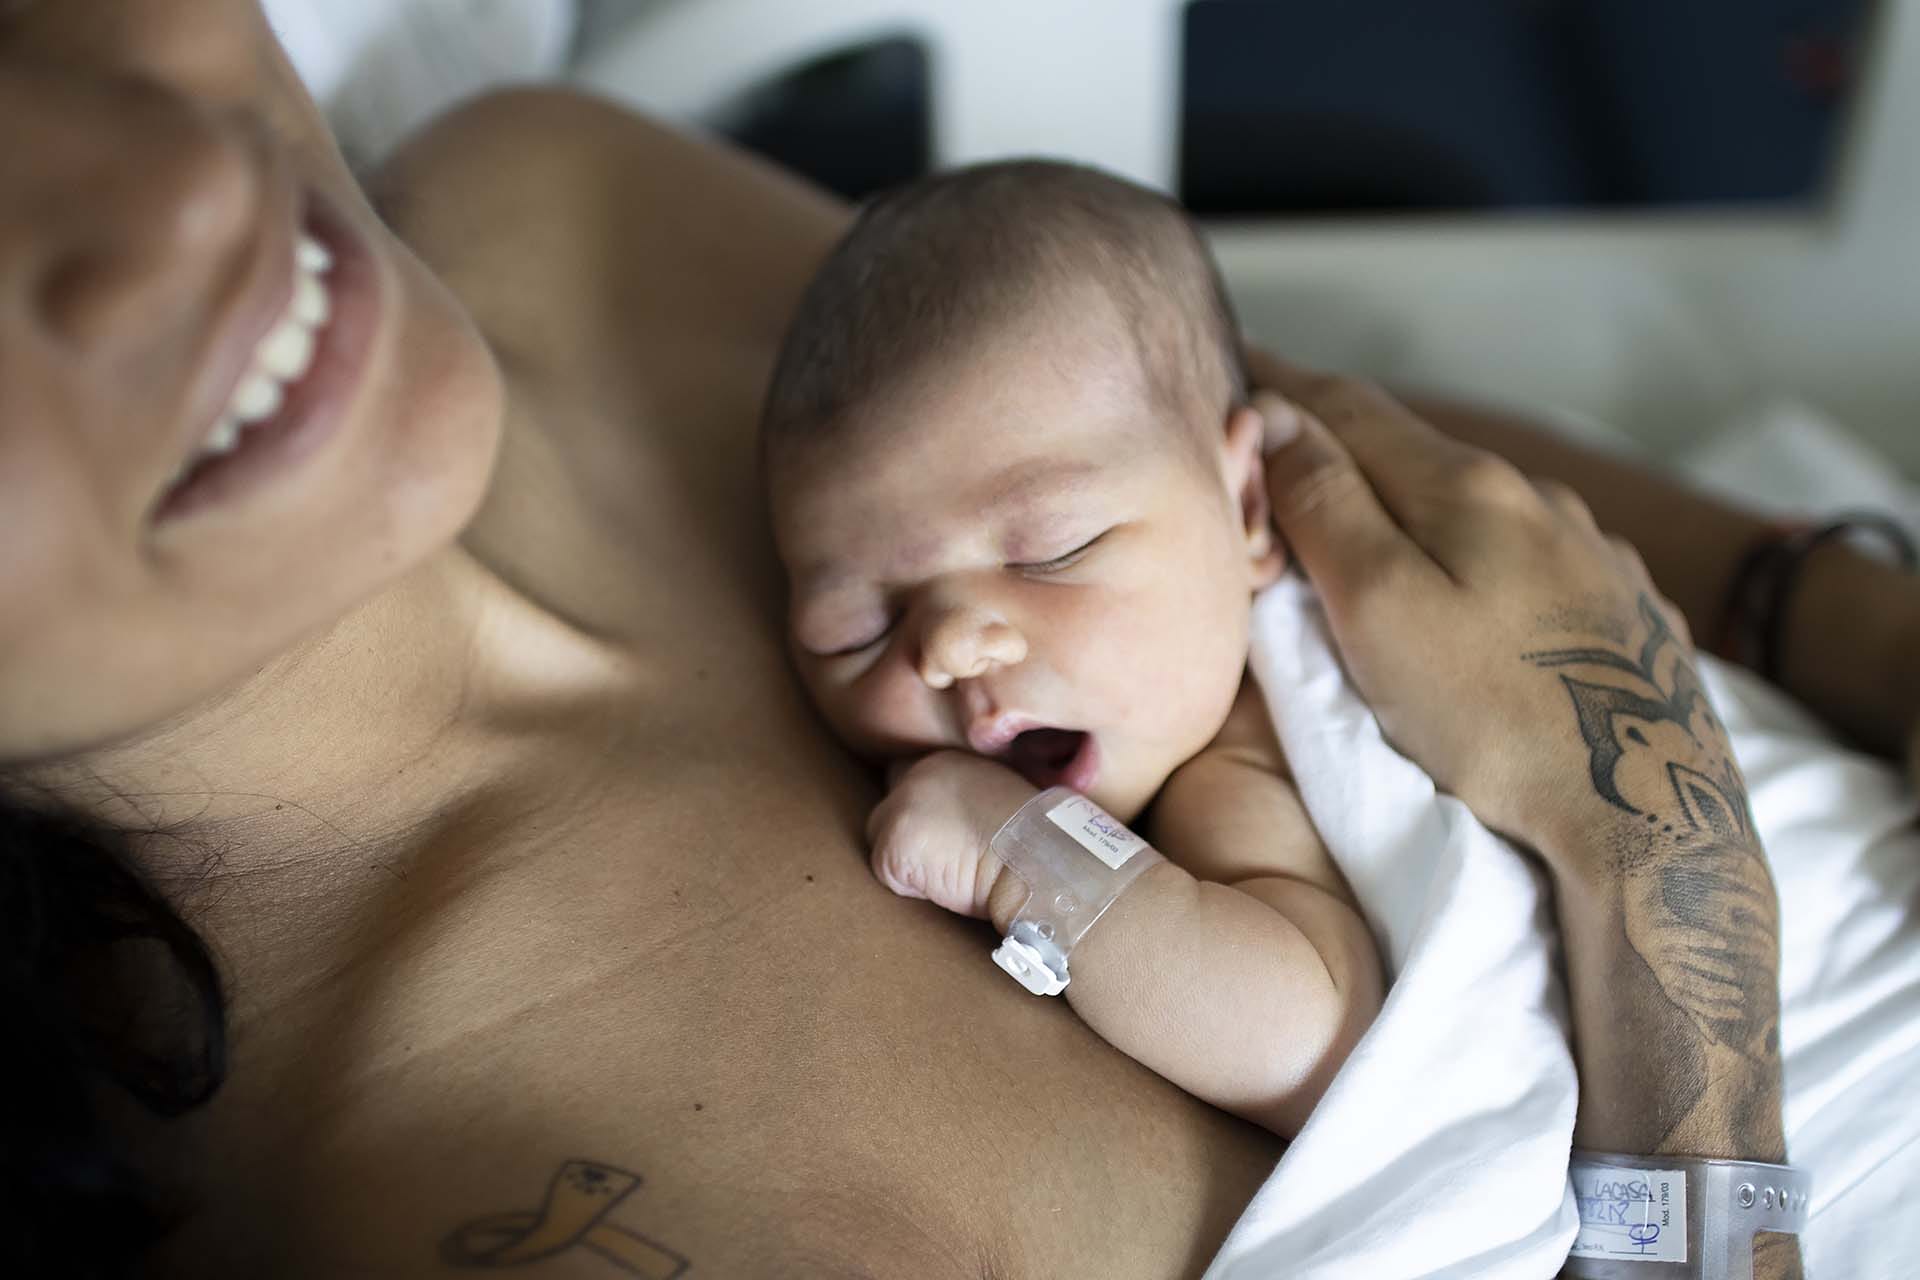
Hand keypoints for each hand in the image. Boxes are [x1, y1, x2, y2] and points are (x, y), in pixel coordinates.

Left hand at [866, 751, 1035, 916]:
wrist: (1039, 857)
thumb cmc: (1036, 839)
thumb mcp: (1002, 798)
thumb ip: (970, 796)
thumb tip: (958, 823)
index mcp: (950, 758)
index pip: (914, 779)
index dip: (926, 810)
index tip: (946, 831)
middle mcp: (919, 771)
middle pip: (891, 807)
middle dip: (910, 832)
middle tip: (948, 855)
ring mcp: (901, 804)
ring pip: (883, 839)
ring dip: (910, 859)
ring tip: (954, 868)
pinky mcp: (892, 840)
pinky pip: (889, 874)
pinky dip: (912, 886)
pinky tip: (949, 881)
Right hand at [1251, 354, 1697, 852]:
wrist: (1652, 815)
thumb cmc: (1495, 720)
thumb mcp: (1381, 608)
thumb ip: (1325, 506)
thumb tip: (1278, 414)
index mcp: (1468, 487)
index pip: (1350, 407)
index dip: (1284, 386)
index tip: (1239, 364)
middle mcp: (1539, 500)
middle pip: (1415, 449)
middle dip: (1342, 439)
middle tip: (1281, 439)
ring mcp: (1591, 554)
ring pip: (1474, 504)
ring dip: (1408, 498)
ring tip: (1364, 515)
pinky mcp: (1622, 612)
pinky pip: (1523, 554)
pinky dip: (1467, 550)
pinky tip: (1466, 579)